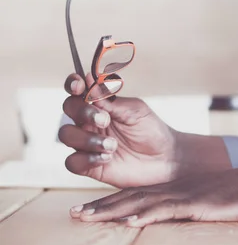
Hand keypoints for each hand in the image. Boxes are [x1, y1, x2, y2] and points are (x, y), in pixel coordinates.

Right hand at [59, 73, 178, 187]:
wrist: (164, 158)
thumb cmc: (150, 129)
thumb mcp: (134, 110)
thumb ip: (109, 100)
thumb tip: (89, 79)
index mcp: (100, 104)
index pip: (77, 89)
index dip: (73, 84)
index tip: (80, 85)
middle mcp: (89, 121)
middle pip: (68, 108)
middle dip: (82, 111)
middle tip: (105, 120)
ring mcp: (87, 143)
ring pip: (66, 134)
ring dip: (87, 138)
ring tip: (112, 145)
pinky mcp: (89, 165)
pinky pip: (72, 162)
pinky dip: (86, 159)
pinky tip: (107, 158)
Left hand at [70, 162, 237, 225]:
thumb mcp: (208, 203)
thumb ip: (188, 210)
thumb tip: (171, 222)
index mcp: (175, 189)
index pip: (136, 197)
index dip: (109, 204)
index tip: (87, 211)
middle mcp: (175, 189)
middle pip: (131, 197)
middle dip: (101, 207)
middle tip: (74, 215)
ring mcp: (185, 194)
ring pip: (141, 202)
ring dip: (112, 209)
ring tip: (88, 216)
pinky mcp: (198, 202)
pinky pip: (167, 209)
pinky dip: (145, 213)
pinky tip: (129, 218)